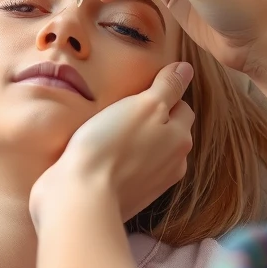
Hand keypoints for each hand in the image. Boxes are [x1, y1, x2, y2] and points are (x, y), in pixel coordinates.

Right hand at [28, 62, 195, 233]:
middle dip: (150, 120)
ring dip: (134, 141)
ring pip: (148, 151)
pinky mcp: (127, 198)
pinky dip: (119, 161)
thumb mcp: (144, 105)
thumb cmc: (111, 145)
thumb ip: (167, 87)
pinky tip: (101, 155)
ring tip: (108, 132)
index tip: (138, 92)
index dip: (162, 95)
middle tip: (122, 110)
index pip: (181, 107)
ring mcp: (151, 185)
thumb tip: (187, 69)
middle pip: (167, 131)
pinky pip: (129, 170)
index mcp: (181, 139)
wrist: (80, 199)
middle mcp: (173, 164)